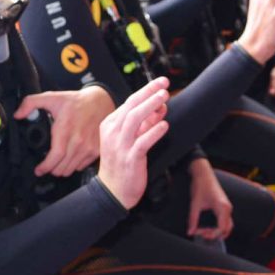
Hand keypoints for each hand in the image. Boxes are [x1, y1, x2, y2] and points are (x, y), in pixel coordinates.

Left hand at [14, 86, 114, 177]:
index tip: (38, 170)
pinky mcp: (96, 150)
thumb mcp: (52, 97)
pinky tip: (70, 158)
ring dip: (62, 169)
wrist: (100, 102)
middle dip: (51, 169)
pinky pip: (81, 166)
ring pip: (71, 169)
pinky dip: (74, 166)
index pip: (56, 156)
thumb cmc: (76, 101)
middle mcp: (79, 140)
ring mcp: (89, 147)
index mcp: (66, 129)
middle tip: (46, 166)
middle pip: (62, 167)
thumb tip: (18, 115)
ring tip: (57, 163)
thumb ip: (30, 103)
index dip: (45, 167)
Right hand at [97, 77, 169, 209]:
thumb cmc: (122, 162)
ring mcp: (120, 145)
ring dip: (151, 106)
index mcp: (110, 125)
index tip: (160, 83)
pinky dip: (154, 132)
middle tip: (164, 83)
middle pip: (131, 106)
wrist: (113, 191)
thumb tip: (160, 106)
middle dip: (149, 92)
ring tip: (165, 98)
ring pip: (134, 120)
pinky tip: (164, 126)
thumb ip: (144, 122)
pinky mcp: (129, 159)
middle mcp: (113, 133)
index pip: (129, 102)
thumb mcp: (130, 138)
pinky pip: (142, 142)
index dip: (146, 91)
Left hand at [187, 158, 232, 239]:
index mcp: (222, 207)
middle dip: (214, 234)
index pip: (222, 227)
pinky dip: (218, 227)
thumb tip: (190, 231)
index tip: (201, 234)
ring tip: (204, 231)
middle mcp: (227, 208)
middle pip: (227, 229)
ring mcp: (227, 207)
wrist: (204, 174)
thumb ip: (193, 220)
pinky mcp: (224, 206)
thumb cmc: (201, 186)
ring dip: (217, 231)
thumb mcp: (195, 204)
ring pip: (227, 226)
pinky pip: (225, 221)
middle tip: (202, 233)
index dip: (212, 234)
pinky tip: (208, 227)